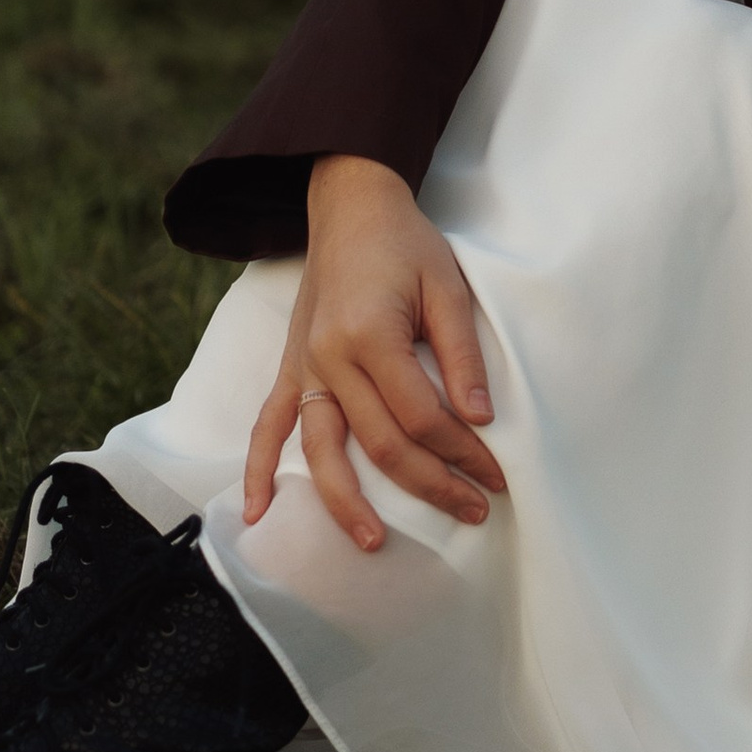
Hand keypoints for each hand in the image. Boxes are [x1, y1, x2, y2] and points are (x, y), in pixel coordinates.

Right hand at [242, 155, 505, 552]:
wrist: (350, 208)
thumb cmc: (405, 244)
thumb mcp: (448, 287)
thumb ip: (461, 354)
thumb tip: (478, 418)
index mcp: (372, 336)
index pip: (421, 416)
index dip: (462, 452)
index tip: (495, 475)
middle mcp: (330, 358)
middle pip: (380, 442)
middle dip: (430, 484)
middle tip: (472, 511)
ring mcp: (304, 367)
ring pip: (322, 449)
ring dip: (346, 501)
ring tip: (373, 543)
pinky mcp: (290, 368)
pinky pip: (268, 425)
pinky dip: (257, 469)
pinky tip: (258, 512)